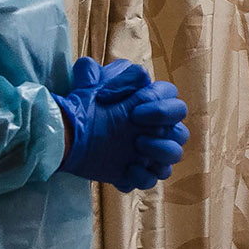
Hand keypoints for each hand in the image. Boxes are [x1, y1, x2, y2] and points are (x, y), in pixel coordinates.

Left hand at [56, 57, 192, 191]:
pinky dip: (142, 176)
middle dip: (164, 125)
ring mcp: (150, 152)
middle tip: (136, 125)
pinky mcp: (139, 172)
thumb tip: (91, 69)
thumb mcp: (83, 88)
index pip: (171, 96)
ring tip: (136, 147)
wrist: (67, 137)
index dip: (158, 102)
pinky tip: (125, 171)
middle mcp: (156, 127)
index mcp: (150, 103)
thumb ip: (88, 73)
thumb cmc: (83, 108)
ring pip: (175, 154)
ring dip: (161, 151)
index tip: (134, 110)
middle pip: (181, 127)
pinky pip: (153, 179)